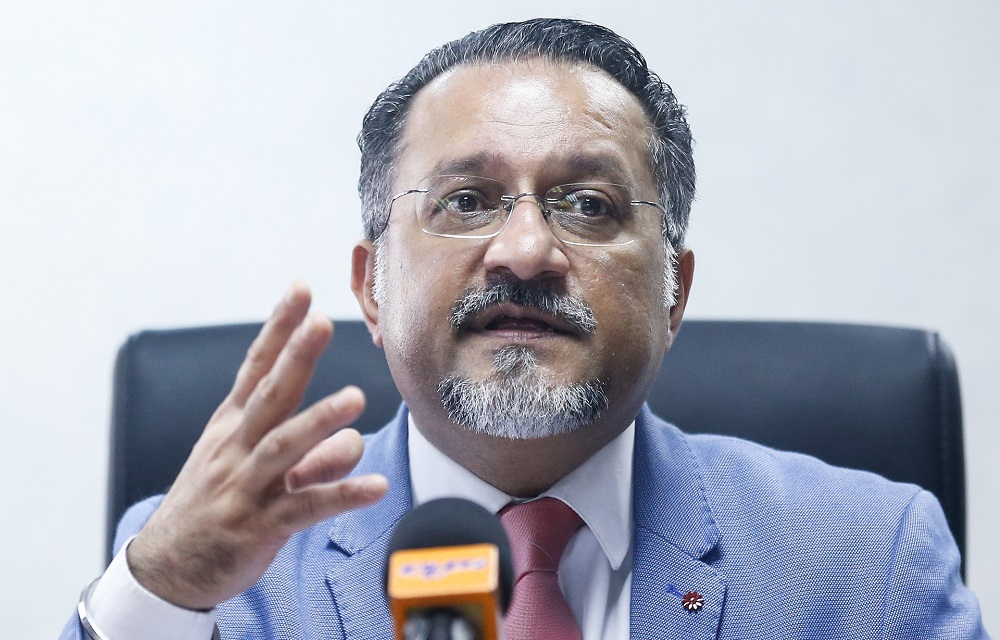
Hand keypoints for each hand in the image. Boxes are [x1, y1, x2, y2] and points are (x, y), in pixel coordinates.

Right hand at [126, 283, 388, 609]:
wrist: (168, 569)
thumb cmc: (217, 506)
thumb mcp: (254, 469)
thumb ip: (309, 453)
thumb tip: (352, 439)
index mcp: (232, 426)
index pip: (256, 367)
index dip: (278, 329)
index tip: (300, 289)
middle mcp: (236, 449)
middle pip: (269, 396)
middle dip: (296, 357)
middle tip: (323, 323)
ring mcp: (245, 488)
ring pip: (284, 448)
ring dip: (319, 421)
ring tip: (356, 398)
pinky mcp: (258, 527)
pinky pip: (305, 508)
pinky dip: (341, 495)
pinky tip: (376, 487)